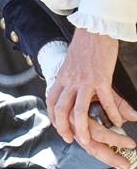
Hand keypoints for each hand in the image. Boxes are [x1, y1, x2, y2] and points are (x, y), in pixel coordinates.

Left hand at [46, 29, 136, 168]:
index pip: (51, 101)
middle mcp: (70, 81)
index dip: (53, 117)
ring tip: (90, 140)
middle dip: (64, 128)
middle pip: (61, 110)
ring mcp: (85, 81)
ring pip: (79, 111)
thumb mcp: (71, 63)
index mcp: (62, 77)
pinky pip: (106, 101)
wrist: (95, 29)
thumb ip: (70, 79)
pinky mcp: (101, 79)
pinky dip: (112, 114)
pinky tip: (117, 122)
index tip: (58, 127)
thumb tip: (69, 89)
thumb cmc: (85, 45)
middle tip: (71, 139)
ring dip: (84, 129)